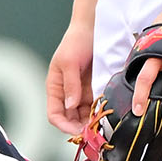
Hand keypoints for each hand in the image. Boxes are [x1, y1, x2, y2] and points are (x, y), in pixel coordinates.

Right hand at [47, 22, 95, 136]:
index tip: (77, 130)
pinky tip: (107, 114)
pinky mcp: (93, 89)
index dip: (64, 125)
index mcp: (55, 87)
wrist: (92, 29)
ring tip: (101, 124)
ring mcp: (80, 92)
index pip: (54, 114)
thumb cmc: (75, 41)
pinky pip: (95, 106)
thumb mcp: (69, 62)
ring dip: (91, 122)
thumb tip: (70, 106)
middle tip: (93, 131)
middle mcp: (67, 93)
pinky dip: (99, 112)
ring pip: (83, 116)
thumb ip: (70, 85)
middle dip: (79, 127)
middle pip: (69, 119)